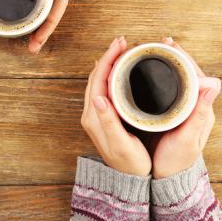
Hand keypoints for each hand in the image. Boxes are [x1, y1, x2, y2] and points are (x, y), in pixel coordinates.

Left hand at [28, 0, 70, 53]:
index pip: (56, 9)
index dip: (47, 27)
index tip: (37, 43)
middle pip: (47, 13)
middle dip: (40, 32)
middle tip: (31, 48)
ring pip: (39, 8)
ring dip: (33, 25)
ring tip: (24, 40)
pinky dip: (24, 11)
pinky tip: (14, 17)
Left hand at [81, 37, 151, 175]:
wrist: (128, 179)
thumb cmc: (129, 163)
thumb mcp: (120, 144)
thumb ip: (109, 121)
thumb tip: (98, 97)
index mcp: (94, 116)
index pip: (98, 79)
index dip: (108, 59)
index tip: (120, 44)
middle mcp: (92, 113)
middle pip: (97, 76)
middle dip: (109, 56)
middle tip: (123, 42)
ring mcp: (96, 114)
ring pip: (100, 80)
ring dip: (109, 63)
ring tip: (123, 51)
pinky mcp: (103, 115)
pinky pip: (104, 88)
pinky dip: (111, 74)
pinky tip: (120, 70)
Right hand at [151, 37, 220, 178]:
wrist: (169, 177)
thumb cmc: (177, 161)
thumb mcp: (187, 138)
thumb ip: (199, 113)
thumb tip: (214, 83)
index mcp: (202, 109)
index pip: (196, 75)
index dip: (183, 58)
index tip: (170, 44)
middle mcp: (195, 106)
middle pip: (187, 74)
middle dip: (174, 56)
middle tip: (160, 42)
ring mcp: (184, 109)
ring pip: (178, 80)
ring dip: (168, 64)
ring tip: (154, 51)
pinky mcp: (173, 113)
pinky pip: (170, 89)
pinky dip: (161, 77)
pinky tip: (150, 72)